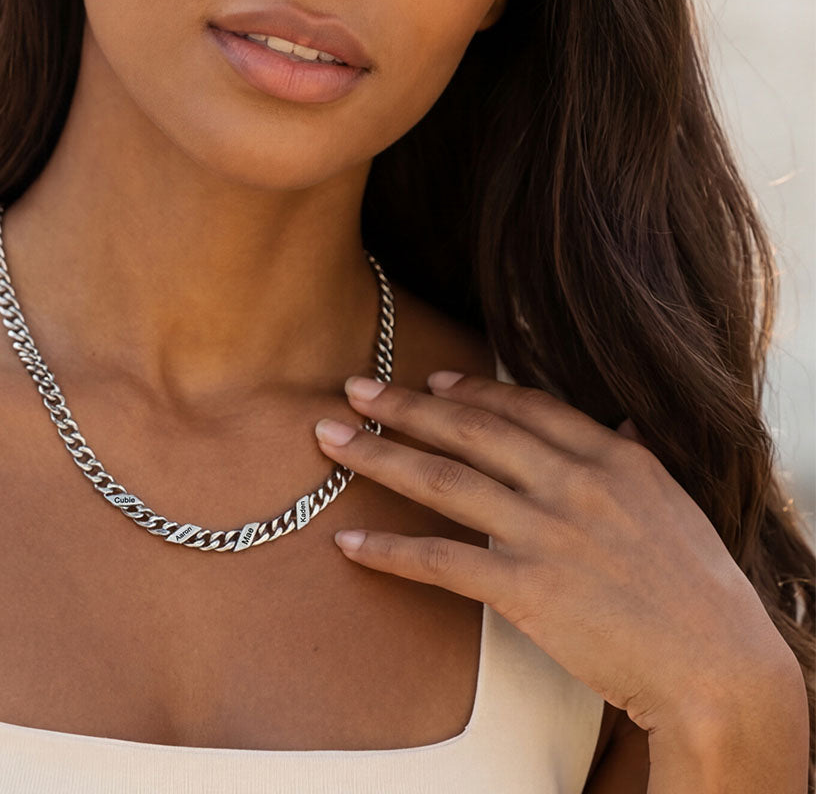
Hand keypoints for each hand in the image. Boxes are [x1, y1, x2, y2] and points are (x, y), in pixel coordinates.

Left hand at [313, 370, 790, 734]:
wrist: (720, 669)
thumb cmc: (700, 589)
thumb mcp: (673, 502)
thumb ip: (635, 456)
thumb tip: (621, 423)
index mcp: (609, 455)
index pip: (522, 406)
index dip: (469, 388)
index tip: (428, 378)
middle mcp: (570, 481)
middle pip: (468, 428)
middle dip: (402, 406)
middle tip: (353, 388)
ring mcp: (544, 532)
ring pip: (441, 480)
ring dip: (377, 457)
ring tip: (329, 440)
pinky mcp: (525, 588)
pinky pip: (440, 561)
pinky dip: (389, 552)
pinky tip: (349, 544)